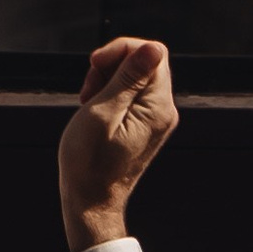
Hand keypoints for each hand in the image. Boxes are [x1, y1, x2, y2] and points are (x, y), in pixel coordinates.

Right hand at [57, 38, 177, 250]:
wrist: (91, 202)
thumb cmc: (88, 163)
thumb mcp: (102, 113)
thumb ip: (127, 78)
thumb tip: (152, 48)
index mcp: (158, 107)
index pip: (152, 52)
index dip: (120, 50)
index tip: (95, 66)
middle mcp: (164, 111)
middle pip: (144, 62)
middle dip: (111, 66)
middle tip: (88, 90)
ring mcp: (156, 119)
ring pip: (134, 77)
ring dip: (107, 80)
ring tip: (88, 103)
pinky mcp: (145, 126)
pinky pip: (131, 95)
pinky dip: (110, 95)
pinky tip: (95, 111)